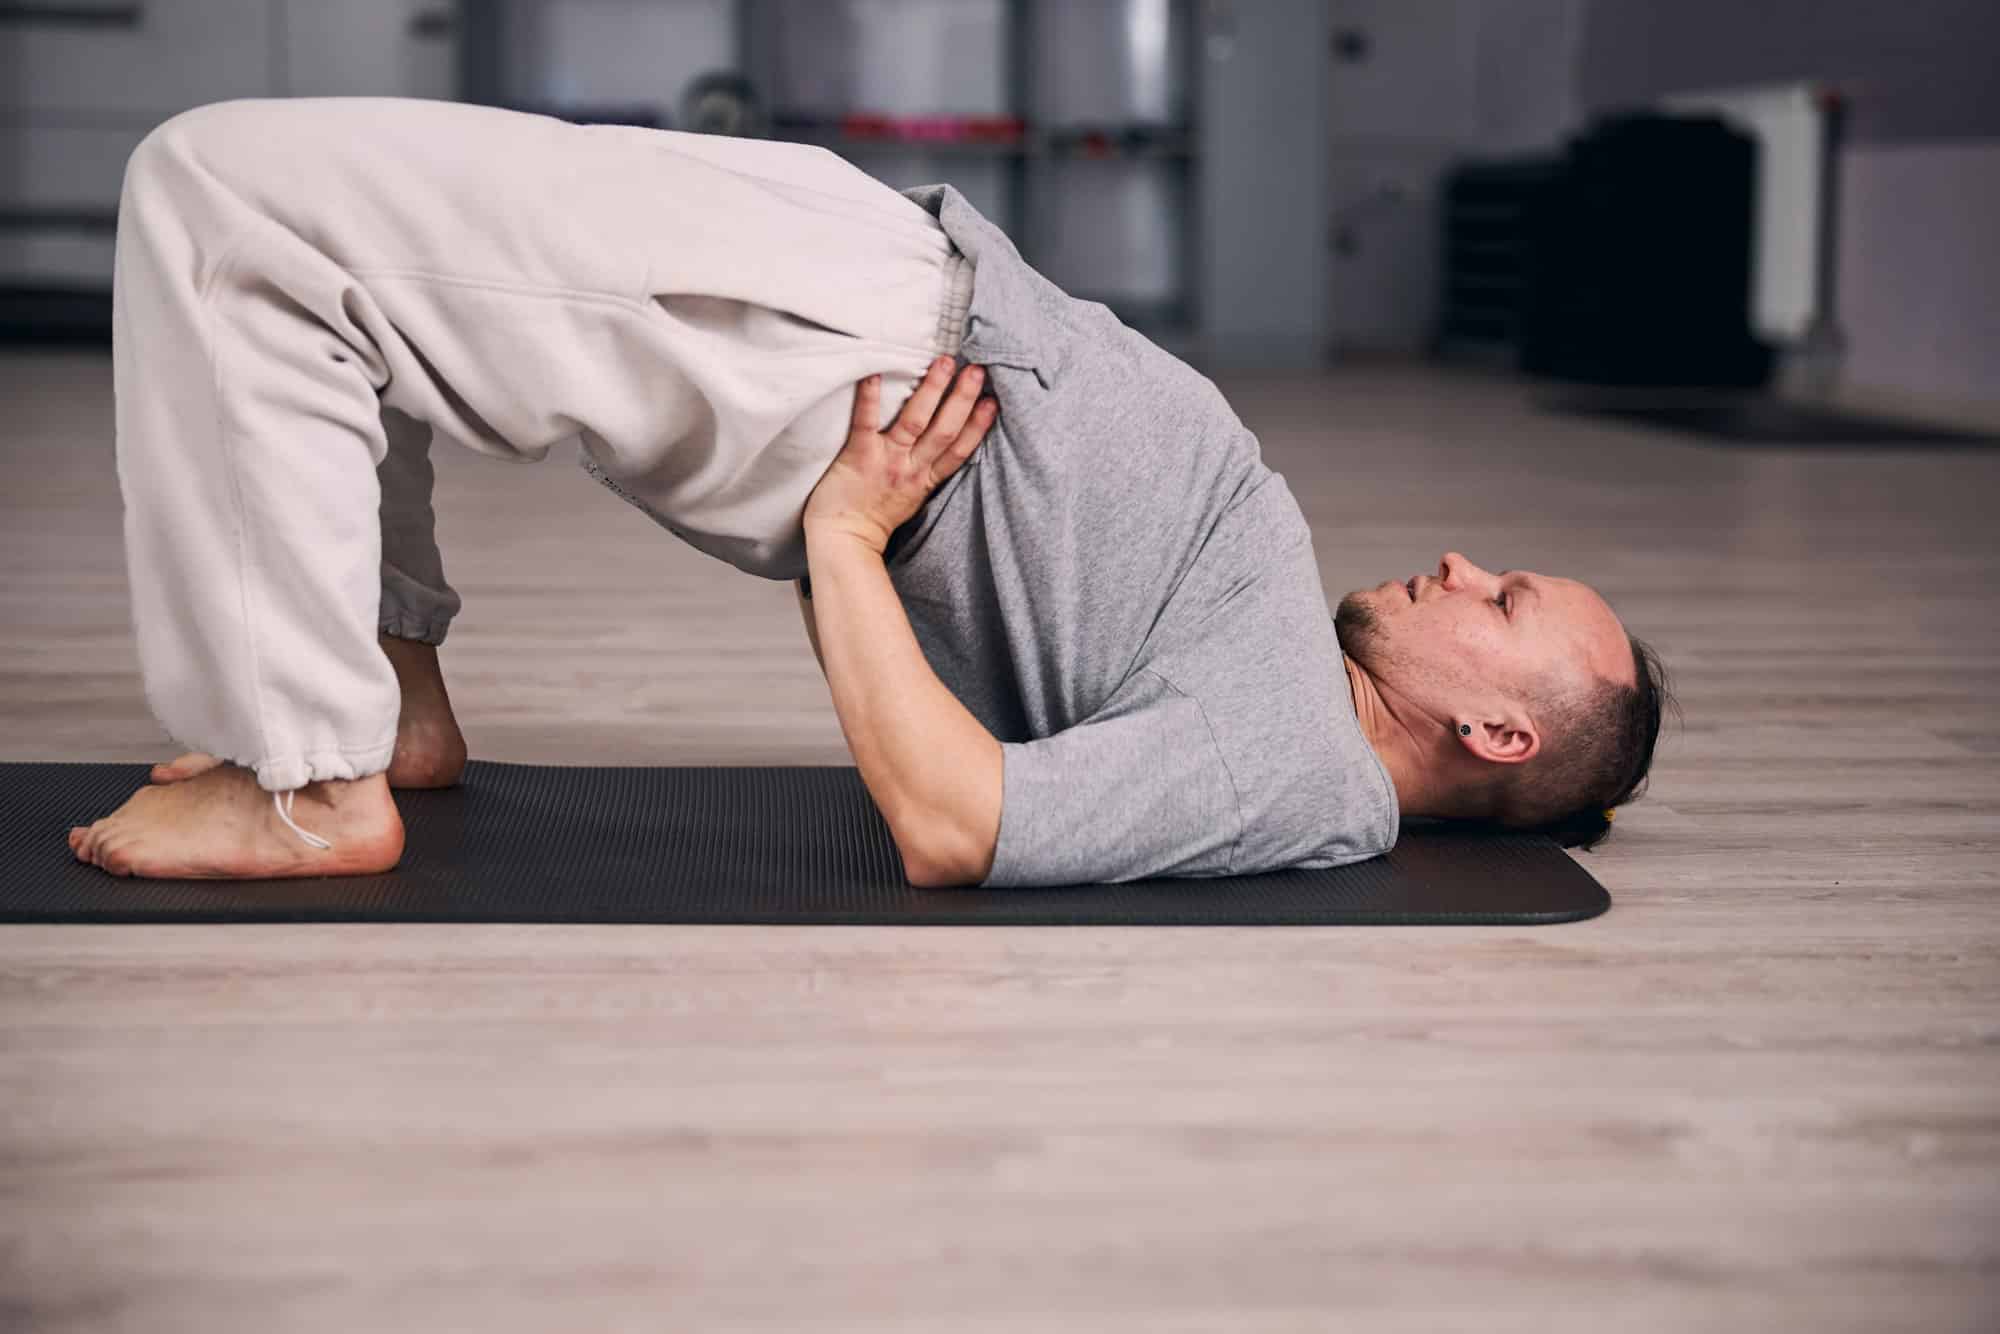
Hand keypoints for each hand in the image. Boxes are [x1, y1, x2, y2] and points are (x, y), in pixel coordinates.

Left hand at [802, 357, 996, 554]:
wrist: (842, 541)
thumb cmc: (874, 518)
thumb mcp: (912, 497)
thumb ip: (927, 472)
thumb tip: (941, 445)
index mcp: (926, 479)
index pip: (960, 450)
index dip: (979, 425)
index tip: (995, 401)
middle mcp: (911, 468)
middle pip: (945, 430)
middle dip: (963, 399)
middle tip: (977, 369)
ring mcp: (886, 461)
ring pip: (915, 421)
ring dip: (932, 390)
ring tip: (945, 363)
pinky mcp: (858, 456)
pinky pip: (866, 423)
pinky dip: (871, 398)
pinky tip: (875, 373)